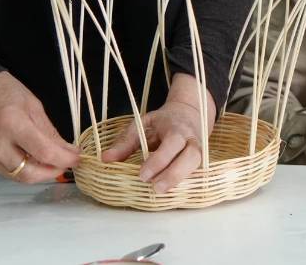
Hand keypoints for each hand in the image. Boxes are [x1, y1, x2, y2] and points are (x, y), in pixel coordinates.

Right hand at [0, 72, 79, 183]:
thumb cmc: (4, 92)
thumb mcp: (34, 105)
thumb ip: (50, 132)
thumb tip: (68, 152)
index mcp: (13, 123)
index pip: (44, 153)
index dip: (64, 160)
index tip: (77, 158)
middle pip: (29, 174)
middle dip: (52, 172)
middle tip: (64, 164)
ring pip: (18, 177)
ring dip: (39, 172)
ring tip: (49, 160)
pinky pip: (7, 172)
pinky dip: (23, 168)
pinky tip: (29, 156)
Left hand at [101, 73, 216, 193]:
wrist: (191, 113)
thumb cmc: (164, 120)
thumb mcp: (143, 123)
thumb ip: (126, 142)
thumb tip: (105, 159)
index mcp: (177, 128)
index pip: (172, 144)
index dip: (159, 161)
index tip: (142, 175)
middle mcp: (192, 140)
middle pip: (191, 157)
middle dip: (174, 174)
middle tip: (155, 188)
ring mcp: (200, 151)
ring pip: (196, 166)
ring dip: (179, 180)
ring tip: (160, 191)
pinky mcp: (200, 162)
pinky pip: (195, 173)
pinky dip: (183, 182)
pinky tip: (169, 191)